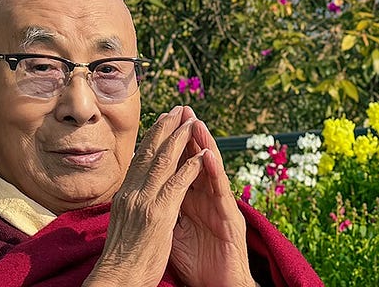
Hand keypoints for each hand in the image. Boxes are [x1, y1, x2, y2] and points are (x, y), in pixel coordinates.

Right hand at [85, 106, 208, 286]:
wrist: (116, 279)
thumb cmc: (122, 259)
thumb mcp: (124, 225)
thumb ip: (131, 206)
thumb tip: (135, 196)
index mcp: (124, 196)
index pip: (139, 160)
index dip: (152, 138)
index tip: (161, 121)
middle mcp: (131, 194)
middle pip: (150, 153)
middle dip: (165, 128)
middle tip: (177, 110)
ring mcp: (144, 202)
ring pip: (163, 162)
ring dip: (180, 139)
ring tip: (191, 121)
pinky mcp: (158, 215)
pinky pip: (178, 184)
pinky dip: (191, 167)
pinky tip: (202, 155)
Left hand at [169, 116, 253, 286]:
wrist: (217, 285)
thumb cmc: (198, 263)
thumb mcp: (174, 232)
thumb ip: (166, 209)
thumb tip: (146, 194)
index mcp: (192, 202)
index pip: (180, 167)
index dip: (172, 146)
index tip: (160, 123)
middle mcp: (208, 200)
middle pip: (198, 162)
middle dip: (189, 135)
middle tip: (182, 109)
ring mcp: (222, 209)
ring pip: (212, 171)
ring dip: (205, 145)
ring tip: (196, 122)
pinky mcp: (231, 221)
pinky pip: (222, 194)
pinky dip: (214, 173)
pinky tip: (208, 155)